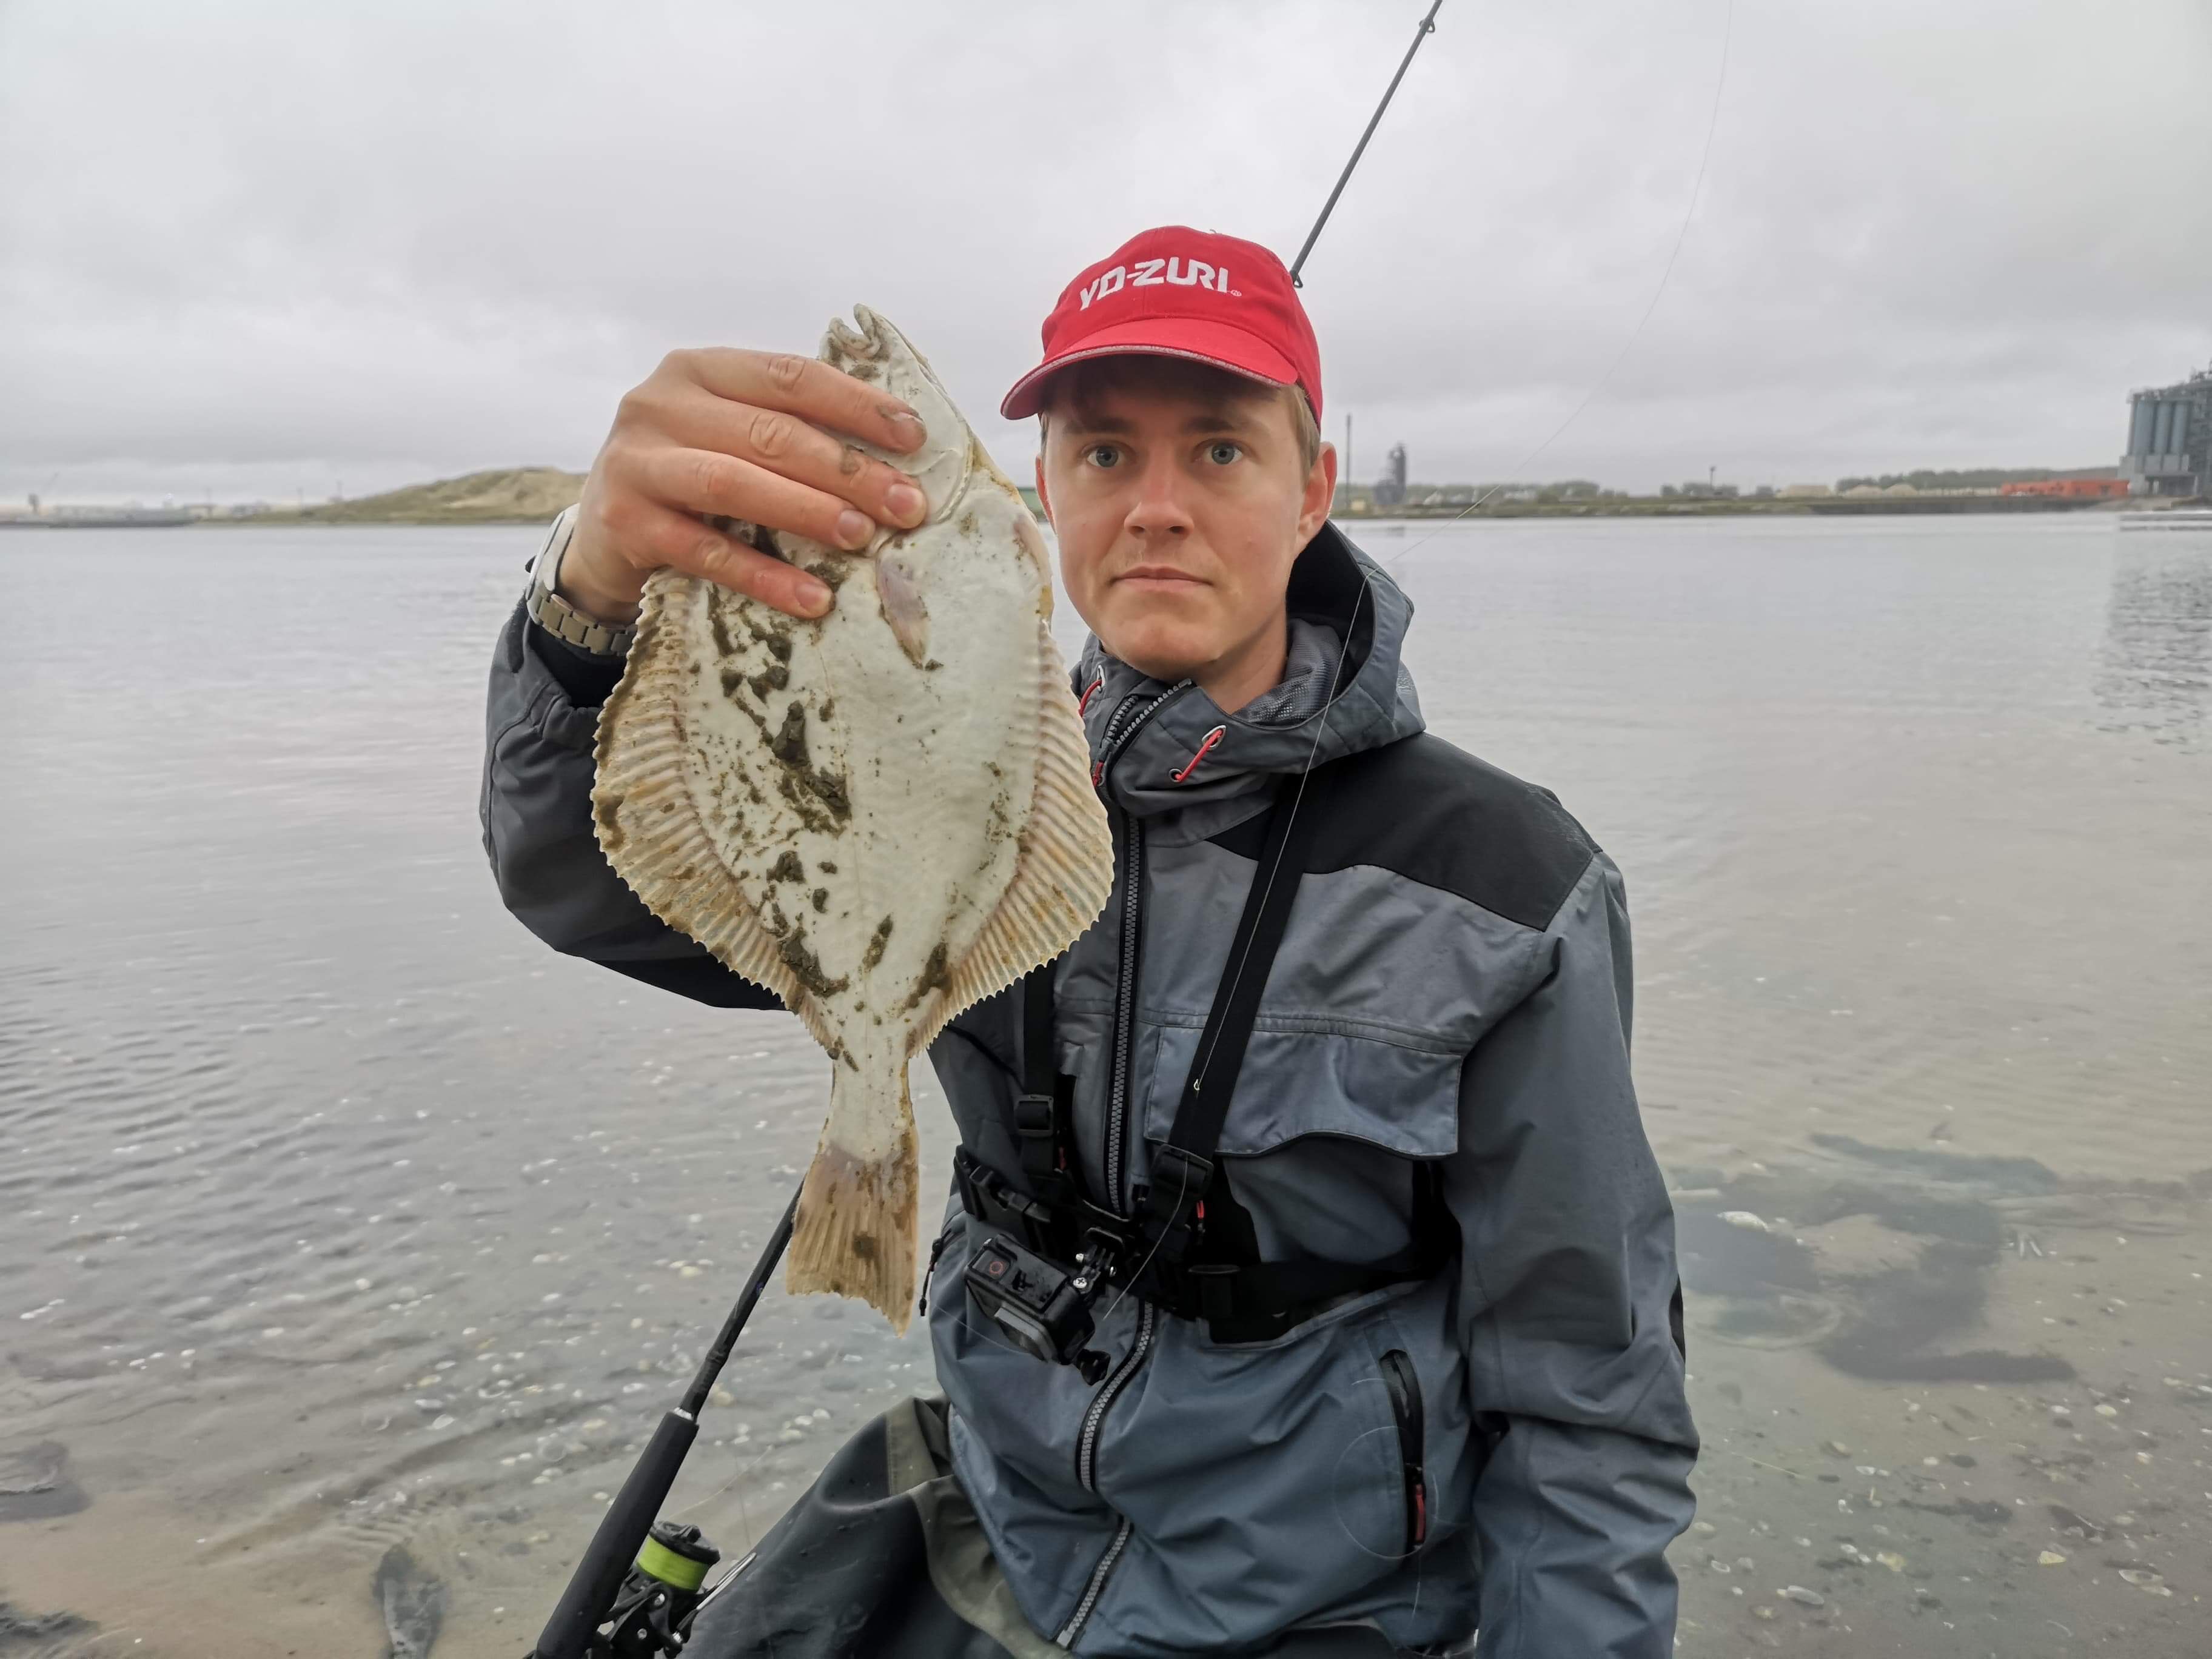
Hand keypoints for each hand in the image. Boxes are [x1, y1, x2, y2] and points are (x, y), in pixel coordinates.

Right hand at [560, 348, 930, 621]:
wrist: (601, 538)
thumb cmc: (689, 480)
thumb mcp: (728, 436)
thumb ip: (788, 429)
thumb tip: (895, 455)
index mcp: (697, 370)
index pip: (788, 376)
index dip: (855, 404)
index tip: (914, 437)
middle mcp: (659, 404)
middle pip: (769, 432)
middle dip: (846, 470)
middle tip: (906, 505)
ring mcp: (636, 462)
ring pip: (734, 483)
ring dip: (807, 512)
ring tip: (863, 538)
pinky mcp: (625, 523)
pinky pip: (706, 551)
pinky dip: (764, 576)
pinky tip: (812, 598)